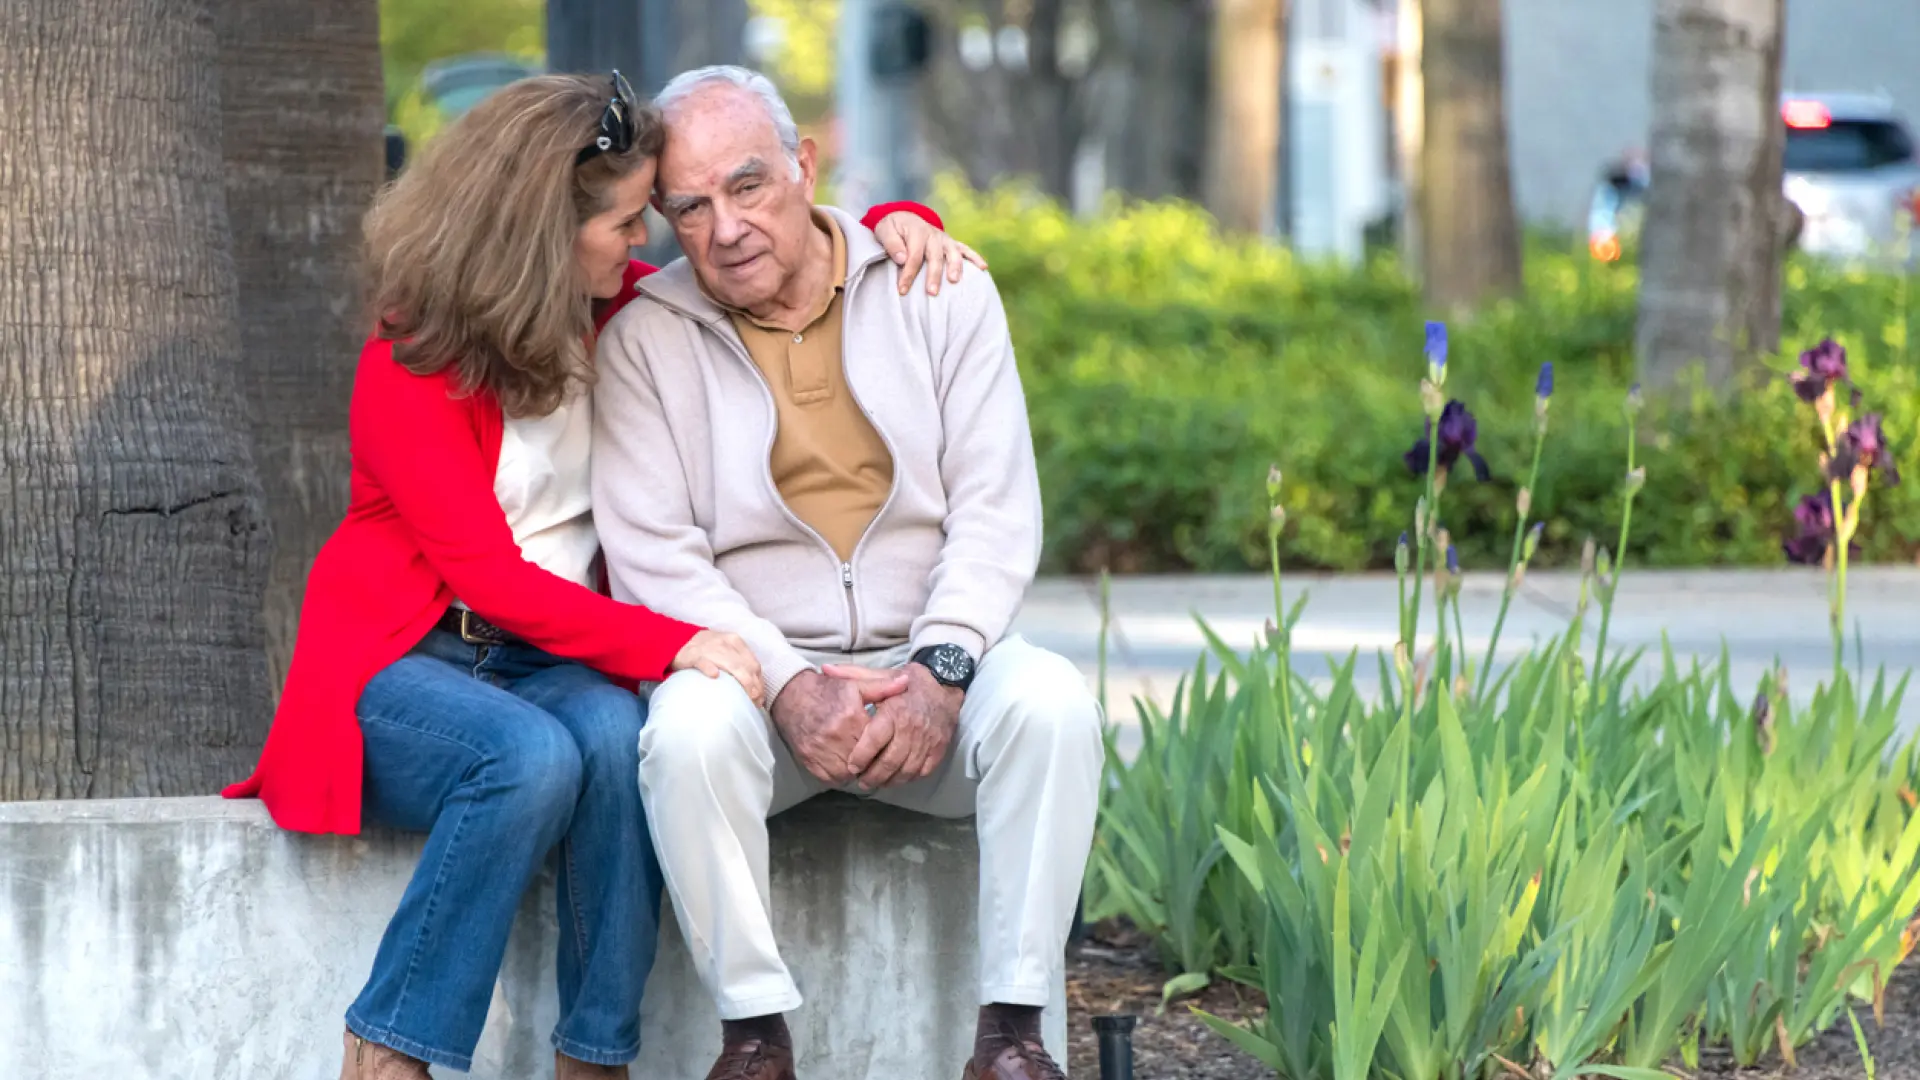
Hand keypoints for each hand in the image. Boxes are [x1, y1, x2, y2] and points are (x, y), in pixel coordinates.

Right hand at [669, 630, 765, 703]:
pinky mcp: (693, 655)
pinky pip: (703, 661)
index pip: (754, 664)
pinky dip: (709, 668)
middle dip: (754, 686)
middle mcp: (725, 643)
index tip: (761, 698)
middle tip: (755, 702)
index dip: (760, 682)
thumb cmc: (706, 650)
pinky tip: (714, 676)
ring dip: (741, 681)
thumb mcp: (726, 651)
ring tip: (746, 697)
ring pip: (730, 664)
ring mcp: (709, 648)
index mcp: (736, 642)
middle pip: (745, 666)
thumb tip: (755, 686)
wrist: (677, 641)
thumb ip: (739, 663)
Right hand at [771, 668, 908, 784]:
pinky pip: (830, 779)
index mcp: (850, 716)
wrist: (790, 696)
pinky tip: (842, 764)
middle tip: (873, 757)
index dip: (881, 746)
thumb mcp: (854, 684)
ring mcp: (820, 750)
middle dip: (870, 761)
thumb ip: (882, 687)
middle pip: (864, 760)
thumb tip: (906, 683)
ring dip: (855, 771)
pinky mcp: (808, 760)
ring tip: (859, 762)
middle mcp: (835, 735)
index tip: (884, 745)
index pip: (875, 741)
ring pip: (848, 773)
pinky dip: (838, 775)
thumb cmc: (825, 690)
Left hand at [822, 663, 962, 788]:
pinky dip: (908, 778)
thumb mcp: (881, 674)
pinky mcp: (939, 749)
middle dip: (872, 776)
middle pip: (889, 761)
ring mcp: (927, 741)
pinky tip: (897, 778)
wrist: (945, 685)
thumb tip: (825, 669)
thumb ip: (852, 675)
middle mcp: (911, 728)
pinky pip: (922, 771)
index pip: (874, 740)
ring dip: (889, 781)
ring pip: (905, 770)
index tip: (851, 766)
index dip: (861, 757)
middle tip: (861, 781)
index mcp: (894, 711)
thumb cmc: (909, 682)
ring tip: (876, 782)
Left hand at [872, 211, 987, 297]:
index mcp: (916, 231)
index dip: (908, 274)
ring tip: (954, 281)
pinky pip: (966, 249)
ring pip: (952, 253)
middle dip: (934, 275)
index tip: (902, 290)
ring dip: (955, 267)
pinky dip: (975, 257)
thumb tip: (901, 258)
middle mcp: (933, 234)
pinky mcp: (952, 243)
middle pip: (935, 257)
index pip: (913, 255)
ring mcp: (945, 239)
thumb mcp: (884, 230)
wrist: (904, 217)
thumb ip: (891, 243)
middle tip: (932, 293)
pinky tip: (983, 268)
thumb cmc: (892, 229)